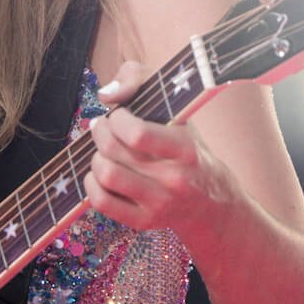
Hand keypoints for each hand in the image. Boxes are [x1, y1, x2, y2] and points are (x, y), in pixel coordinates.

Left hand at [85, 60, 236, 233]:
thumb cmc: (188, 152)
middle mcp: (174, 178)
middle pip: (114, 151)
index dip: (116, 119)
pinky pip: (101, 201)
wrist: (212, 205)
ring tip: (104, 151)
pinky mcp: (144, 221)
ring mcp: (159, 203)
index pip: (137, 133)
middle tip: (104, 128)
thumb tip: (106, 92)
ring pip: (106, 174)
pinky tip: (101, 174)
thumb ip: (142, 82)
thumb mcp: (178, 113)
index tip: (119, 115)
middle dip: (101, 133)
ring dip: (96, 157)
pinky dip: (92, 183)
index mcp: (185, 148)